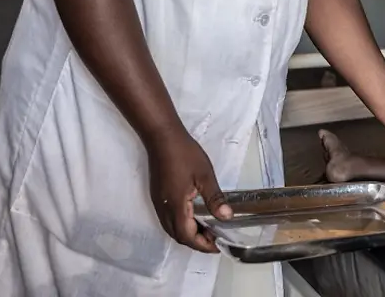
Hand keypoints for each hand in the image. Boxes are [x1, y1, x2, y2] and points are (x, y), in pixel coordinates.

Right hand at [145, 130, 232, 252]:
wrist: (162, 138)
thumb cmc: (185, 154)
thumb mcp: (205, 175)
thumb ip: (215, 198)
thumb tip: (226, 217)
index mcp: (176, 206)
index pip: (187, 236)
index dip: (202, 244)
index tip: (218, 246)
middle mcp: (164, 208)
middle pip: (178, 236)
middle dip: (196, 242)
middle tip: (215, 238)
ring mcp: (159, 203)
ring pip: (171, 228)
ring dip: (188, 234)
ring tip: (207, 229)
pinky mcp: (158, 196)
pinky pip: (168, 219)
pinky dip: (181, 225)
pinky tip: (194, 216)